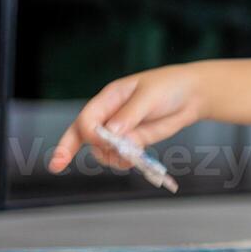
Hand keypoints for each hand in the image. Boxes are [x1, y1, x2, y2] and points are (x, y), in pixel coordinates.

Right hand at [48, 65, 206, 173]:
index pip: (87, 118)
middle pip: (82, 135)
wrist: (193, 95)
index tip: (106, 141)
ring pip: (102, 150)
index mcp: (109, 98)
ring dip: (110, 158)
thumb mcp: (149, 96)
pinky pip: (120, 156)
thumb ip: (130, 115)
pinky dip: (123, 162)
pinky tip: (134, 161)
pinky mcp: (135, 141)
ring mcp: (121, 130)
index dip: (90, 133)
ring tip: (130, 158)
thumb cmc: (169, 86)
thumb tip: (111, 132)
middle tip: (56, 165)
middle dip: (66, 149)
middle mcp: (110, 115)